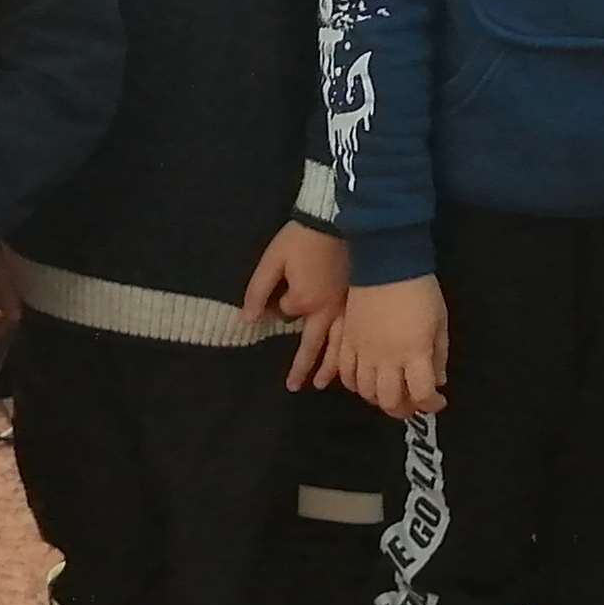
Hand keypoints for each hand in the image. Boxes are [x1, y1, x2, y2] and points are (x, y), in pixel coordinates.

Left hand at [243, 221, 350, 388]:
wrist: (336, 218)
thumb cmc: (301, 238)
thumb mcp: (272, 261)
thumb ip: (257, 292)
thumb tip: (246, 321)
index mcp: (305, 300)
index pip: (286, 314)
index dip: (279, 304)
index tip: (281, 285)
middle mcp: (326, 310)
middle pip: (314, 345)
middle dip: (303, 367)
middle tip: (294, 386)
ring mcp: (345, 306)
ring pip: (337, 345)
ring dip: (329, 366)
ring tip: (323, 383)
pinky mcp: (357, 299)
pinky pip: (352, 333)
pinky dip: (348, 350)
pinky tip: (348, 358)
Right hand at [338, 274, 448, 419]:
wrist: (386, 261)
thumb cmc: (420, 289)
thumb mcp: (440, 322)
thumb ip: (439, 356)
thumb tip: (437, 381)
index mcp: (414, 352)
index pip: (422, 395)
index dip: (432, 404)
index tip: (438, 400)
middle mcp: (387, 358)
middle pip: (390, 401)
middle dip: (405, 409)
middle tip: (413, 402)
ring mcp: (363, 351)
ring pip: (366, 392)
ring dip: (379, 399)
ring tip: (390, 392)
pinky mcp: (346, 341)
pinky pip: (345, 374)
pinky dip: (355, 385)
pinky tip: (365, 382)